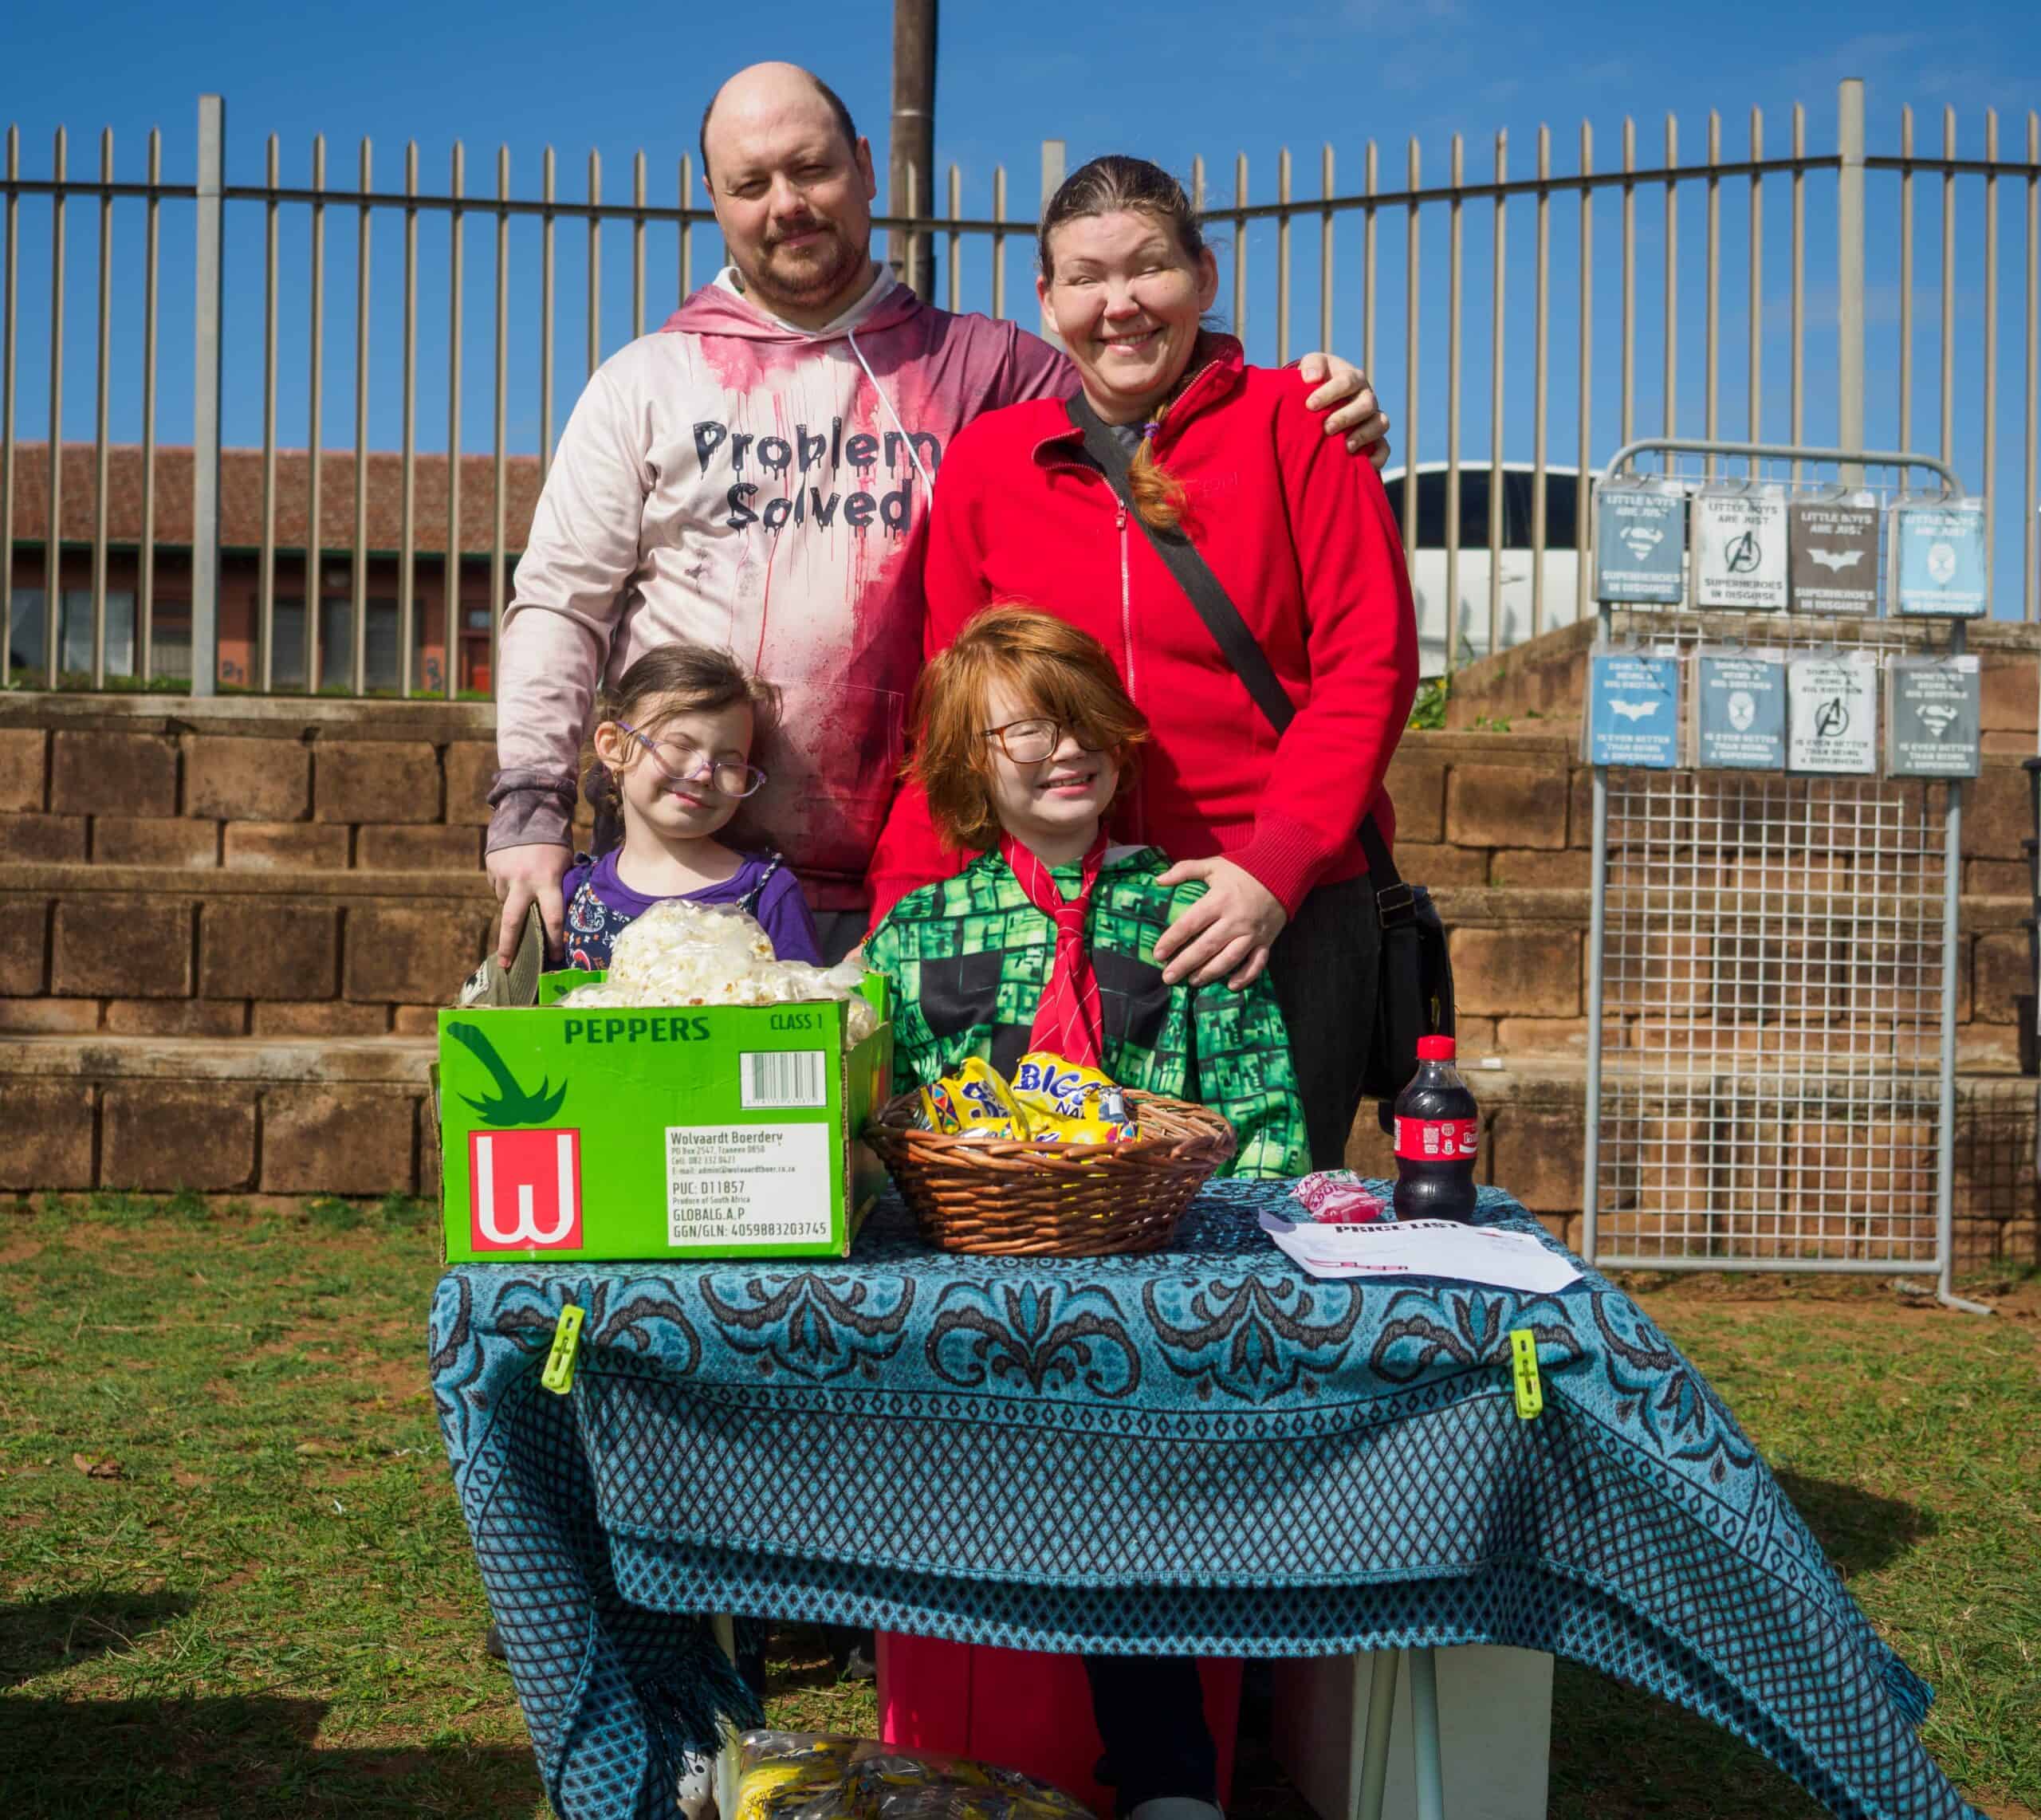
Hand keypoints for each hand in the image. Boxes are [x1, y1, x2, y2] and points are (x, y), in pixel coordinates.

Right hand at [486, 843, 570, 965]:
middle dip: (509, 946)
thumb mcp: (564, 863)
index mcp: (547, 880)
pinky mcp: (491, 867)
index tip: (553, 956)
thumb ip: (558, 887)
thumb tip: (554, 915)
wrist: (527, 810)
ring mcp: (504, 875)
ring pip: (504, 902)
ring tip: (523, 887)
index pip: (552, 917)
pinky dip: (505, 887)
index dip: (553, 940)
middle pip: (513, 922)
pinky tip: (514, 874)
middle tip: (505, 965)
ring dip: (513, 903)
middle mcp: (523, 881)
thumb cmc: (554, 841)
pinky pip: (497, 887)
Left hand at [1153, 856, 1288, 989]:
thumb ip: (1184, 870)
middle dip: (1185, 963)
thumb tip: (1158, 879)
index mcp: (1219, 900)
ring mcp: (1252, 933)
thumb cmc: (1243, 869)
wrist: (1283, 871)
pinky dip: (1246, 977)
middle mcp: (1235, 920)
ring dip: (1210, 973)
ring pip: (1229, 958)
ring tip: (1193, 981)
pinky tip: (1231, 986)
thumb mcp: (1213, 865)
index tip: (1158, 954)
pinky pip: (1257, 963)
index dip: (1172, 940)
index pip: (1190, 923)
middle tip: (1168, 977)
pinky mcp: (1266, 941)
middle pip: (1207, 946)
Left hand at [1297, 350, 1392, 467]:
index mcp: (1353, 378)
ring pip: (1381, 424)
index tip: (1310, 405)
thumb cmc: (1313, 383)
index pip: (1347, 381)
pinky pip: (1383, 448)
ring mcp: (1372, 418)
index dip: (1330, 393)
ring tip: (1345, 447)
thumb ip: (1311, 365)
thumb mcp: (1311, 367)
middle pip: (1367, 404)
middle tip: (1326, 428)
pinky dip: (1377, 457)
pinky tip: (1363, 464)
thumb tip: (1311, 377)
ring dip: (1364, 435)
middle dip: (1347, 417)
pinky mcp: (1374, 439)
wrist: (1318, 402)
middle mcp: (1366, 397)